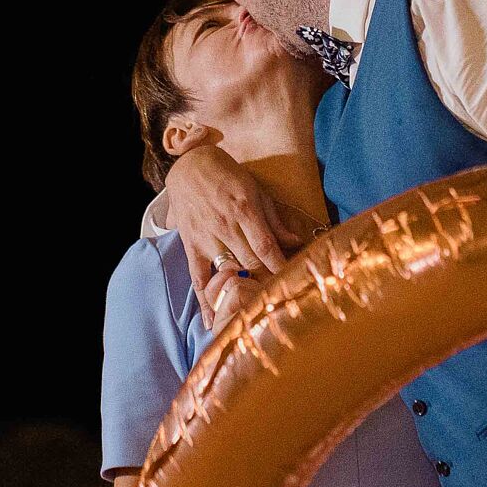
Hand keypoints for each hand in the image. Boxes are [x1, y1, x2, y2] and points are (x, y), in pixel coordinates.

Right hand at [164, 146, 302, 322]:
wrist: (190, 165)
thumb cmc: (228, 175)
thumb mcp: (256, 191)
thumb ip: (275, 221)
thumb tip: (297, 243)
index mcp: (244, 211)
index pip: (266, 247)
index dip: (280, 267)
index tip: (293, 282)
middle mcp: (225, 227)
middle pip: (250, 264)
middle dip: (267, 282)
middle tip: (280, 300)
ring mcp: (206, 238)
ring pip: (228, 273)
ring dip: (242, 294)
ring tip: (255, 313)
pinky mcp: (191, 247)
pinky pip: (199, 278)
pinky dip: (206, 301)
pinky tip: (213, 321)